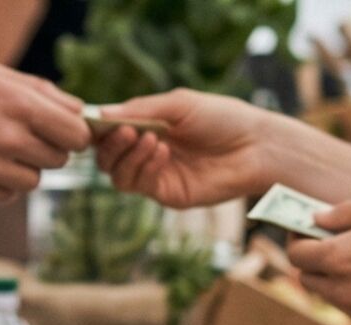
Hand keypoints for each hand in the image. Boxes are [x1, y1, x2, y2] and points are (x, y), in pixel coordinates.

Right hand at [0, 62, 90, 203]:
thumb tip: (81, 110)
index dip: (74, 134)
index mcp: (17, 105)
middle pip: (59, 160)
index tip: (63, 132)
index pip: (76, 134)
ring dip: (23, 168)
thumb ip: (42, 91)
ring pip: (34, 181)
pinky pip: (7, 195)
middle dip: (48, 149)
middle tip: (22, 137)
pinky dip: (0, 183)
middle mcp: (6, 139)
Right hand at [93, 89, 274, 208]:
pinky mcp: (168, 194)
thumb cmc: (223, 118)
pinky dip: (145, 167)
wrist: (256, 147)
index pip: (110, 131)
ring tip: (149, 139)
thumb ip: (141, 109)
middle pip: (107, 157)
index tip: (94, 121)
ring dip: (127, 156)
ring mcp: (156, 175)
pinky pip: (139, 185)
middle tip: (125, 131)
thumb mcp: (180, 104)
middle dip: (110, 144)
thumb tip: (100, 114)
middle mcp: (147, 152)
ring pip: (118, 174)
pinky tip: (163, 152)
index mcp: (149, 126)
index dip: (98, 128)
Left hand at [286, 197, 350, 324]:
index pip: (295, 255)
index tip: (304, 230)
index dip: (296, 239)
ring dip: (338, 281)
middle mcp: (343, 293)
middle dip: (315, 262)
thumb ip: (340, 214)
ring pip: (333, 298)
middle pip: (308, 279)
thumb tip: (314, 220)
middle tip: (333, 245)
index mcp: (338, 260)